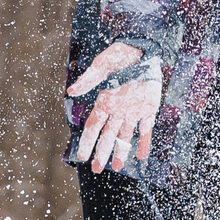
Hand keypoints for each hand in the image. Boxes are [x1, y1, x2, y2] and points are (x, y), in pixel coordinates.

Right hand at [67, 43, 163, 174]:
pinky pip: (146, 129)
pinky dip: (144, 142)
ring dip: (121, 151)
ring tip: (116, 167)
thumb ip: (89, 79)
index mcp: (105, 101)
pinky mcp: (148, 109)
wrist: (142, 49)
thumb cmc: (120, 55)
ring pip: (125, 136)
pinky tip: (141, 156)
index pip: (93, 126)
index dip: (87, 141)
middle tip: (97, 169)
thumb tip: (71, 91)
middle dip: (102, 153)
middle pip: (107, 136)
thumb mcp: (103, 65)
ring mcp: (133, 111)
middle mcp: (117, 110)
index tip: (82, 156)